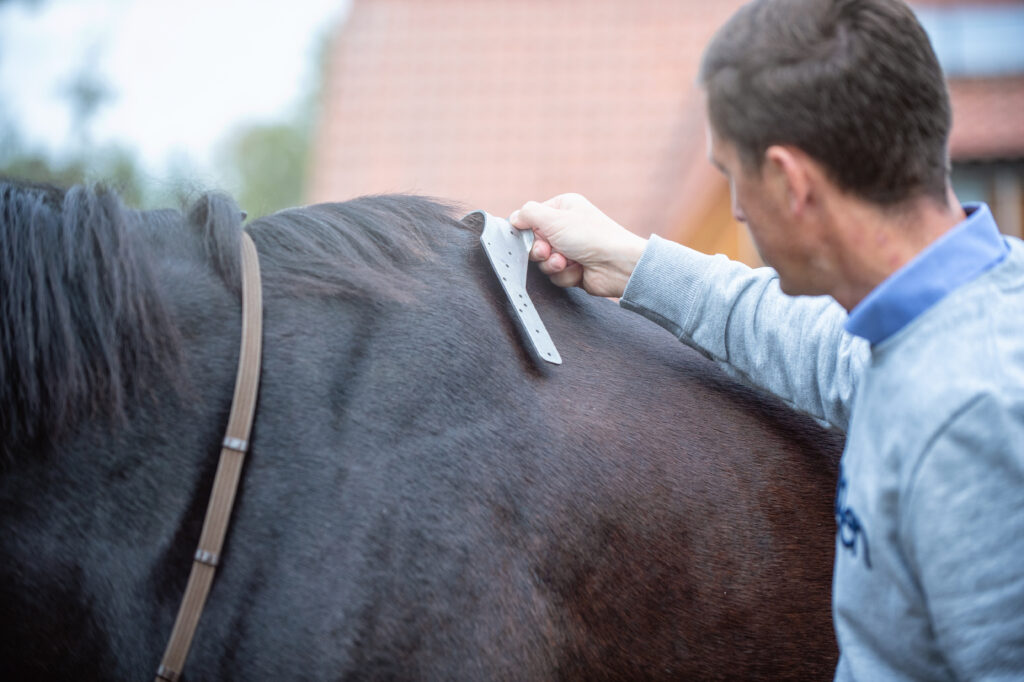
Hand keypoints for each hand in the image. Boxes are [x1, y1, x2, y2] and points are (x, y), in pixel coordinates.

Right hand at [509, 193, 646, 297]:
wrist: (617, 265)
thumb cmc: (591, 237)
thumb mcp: (553, 218)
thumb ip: (528, 214)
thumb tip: (514, 217)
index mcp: (563, 208)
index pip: (532, 219)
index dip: (528, 231)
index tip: (531, 236)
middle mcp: (567, 227)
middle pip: (535, 242)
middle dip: (540, 251)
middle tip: (549, 251)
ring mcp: (571, 249)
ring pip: (544, 262)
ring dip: (553, 264)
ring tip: (567, 261)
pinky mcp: (574, 269)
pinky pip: (556, 275)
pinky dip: (565, 275)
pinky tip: (579, 270)